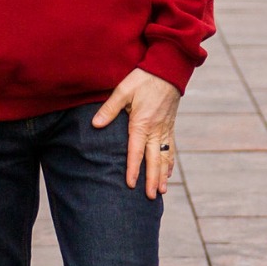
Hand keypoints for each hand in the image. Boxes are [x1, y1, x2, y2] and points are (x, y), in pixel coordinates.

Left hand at [97, 67, 183, 198]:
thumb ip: (109, 109)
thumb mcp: (123, 90)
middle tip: (151, 197)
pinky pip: (171, 148)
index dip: (132, 169)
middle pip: (154, 160)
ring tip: (162, 191)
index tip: (130, 185)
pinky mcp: (170, 126)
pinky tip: (169, 172)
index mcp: (142, 123)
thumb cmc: (143, 78)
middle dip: (152, 179)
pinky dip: (170, 162)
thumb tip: (95, 124)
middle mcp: (156, 129)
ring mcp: (165, 129)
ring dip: (163, 175)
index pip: (136, 151)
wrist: (168, 69)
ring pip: (164, 157)